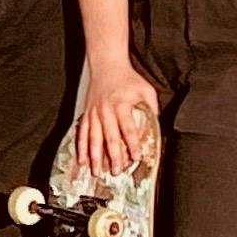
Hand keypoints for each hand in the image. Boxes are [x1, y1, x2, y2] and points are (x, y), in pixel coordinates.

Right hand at [73, 57, 158, 178]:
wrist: (106, 65)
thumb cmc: (128, 78)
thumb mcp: (146, 90)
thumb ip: (151, 109)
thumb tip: (155, 127)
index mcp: (121, 105)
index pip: (128, 129)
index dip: (133, 144)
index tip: (136, 158)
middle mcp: (106, 111)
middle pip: (109, 137)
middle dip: (113, 156)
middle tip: (115, 171)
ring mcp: (93, 113)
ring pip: (93, 138)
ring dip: (94, 156)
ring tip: (96, 171)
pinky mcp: (86, 114)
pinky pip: (82, 133)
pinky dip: (81, 147)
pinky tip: (82, 159)